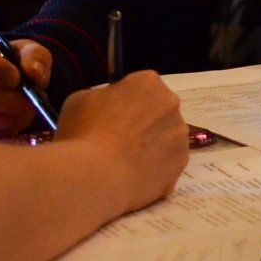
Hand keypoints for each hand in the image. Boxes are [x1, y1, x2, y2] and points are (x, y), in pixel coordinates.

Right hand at [0, 36, 52, 137]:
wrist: (13, 85)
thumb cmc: (16, 62)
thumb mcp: (30, 51)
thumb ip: (34, 56)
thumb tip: (33, 74)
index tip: (17, 78)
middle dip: (7, 99)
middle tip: (30, 100)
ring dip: (9, 116)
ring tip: (26, 108)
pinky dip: (7, 129)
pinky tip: (18, 118)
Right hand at [58, 71, 189, 211]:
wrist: (98, 177)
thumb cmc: (85, 133)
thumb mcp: (79, 101)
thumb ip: (99, 98)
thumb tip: (106, 108)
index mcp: (148, 82)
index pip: (139, 88)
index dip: (122, 103)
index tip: (109, 118)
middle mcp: (171, 104)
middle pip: (157, 111)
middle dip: (141, 123)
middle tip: (117, 141)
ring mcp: (180, 136)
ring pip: (165, 138)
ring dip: (150, 147)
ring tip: (124, 164)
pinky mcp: (181, 165)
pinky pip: (166, 165)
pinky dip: (153, 171)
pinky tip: (132, 178)